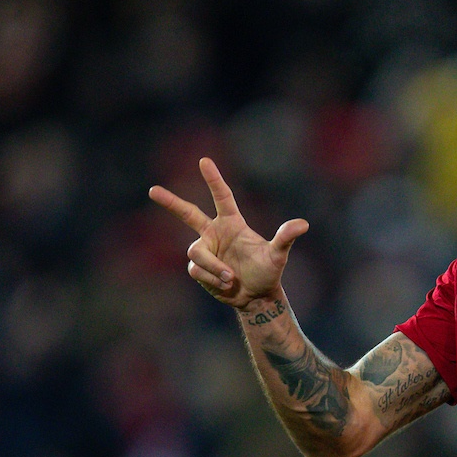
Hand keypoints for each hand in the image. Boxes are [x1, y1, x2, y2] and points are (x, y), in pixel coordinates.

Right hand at [148, 158, 307, 308]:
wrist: (256, 296)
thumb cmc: (268, 271)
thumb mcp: (277, 255)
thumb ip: (285, 238)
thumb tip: (303, 224)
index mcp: (232, 223)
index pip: (222, 197)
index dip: (213, 179)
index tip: (204, 161)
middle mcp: (214, 233)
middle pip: (188, 214)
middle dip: (170, 202)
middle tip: (152, 190)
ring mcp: (205, 250)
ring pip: (196, 254)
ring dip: (214, 268)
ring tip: (231, 278)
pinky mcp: (198, 268)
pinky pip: (197, 270)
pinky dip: (213, 279)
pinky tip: (226, 284)